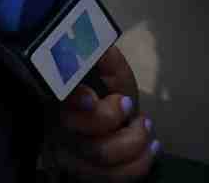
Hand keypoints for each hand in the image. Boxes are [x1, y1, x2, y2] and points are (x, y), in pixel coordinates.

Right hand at [50, 46, 158, 179]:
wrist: (115, 120)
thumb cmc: (108, 92)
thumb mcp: (111, 71)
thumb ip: (107, 57)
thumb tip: (100, 40)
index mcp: (59, 96)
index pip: (56, 99)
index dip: (71, 101)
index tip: (91, 98)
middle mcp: (58, 128)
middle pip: (78, 131)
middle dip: (111, 119)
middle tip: (127, 105)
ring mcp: (70, 155)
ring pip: (100, 156)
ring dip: (133, 141)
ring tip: (144, 126)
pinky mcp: (85, 173)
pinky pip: (113, 177)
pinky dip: (140, 162)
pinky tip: (152, 146)